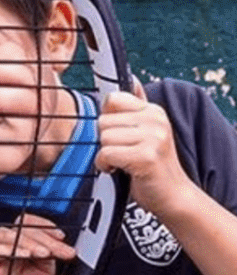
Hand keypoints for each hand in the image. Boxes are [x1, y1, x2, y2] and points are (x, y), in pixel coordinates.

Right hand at [0, 214, 75, 274]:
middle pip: (18, 228)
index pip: (28, 225)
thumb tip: (60, 241)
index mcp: (23, 249)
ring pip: (4, 235)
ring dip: (26, 241)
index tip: (61, 236)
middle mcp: (8, 252)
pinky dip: (8, 249)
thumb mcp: (48, 274)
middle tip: (57, 250)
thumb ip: (51, 254)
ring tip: (42, 254)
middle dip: (42, 236)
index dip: (44, 225)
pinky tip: (24, 256)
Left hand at [96, 82, 192, 218]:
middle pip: (102, 121)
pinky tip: (119, 170)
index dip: (106, 119)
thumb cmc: (152, 166)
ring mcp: (153, 137)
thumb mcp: (146, 132)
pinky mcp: (146, 156)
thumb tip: (131, 79)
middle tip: (121, 153)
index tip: (116, 134)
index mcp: (153, 111)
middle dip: (104, 141)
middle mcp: (155, 119)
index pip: (112, 99)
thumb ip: (136, 109)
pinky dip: (105, 166)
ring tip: (122, 162)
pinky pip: (106, 154)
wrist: (172, 195)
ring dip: (105, 155)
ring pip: (103, 138)